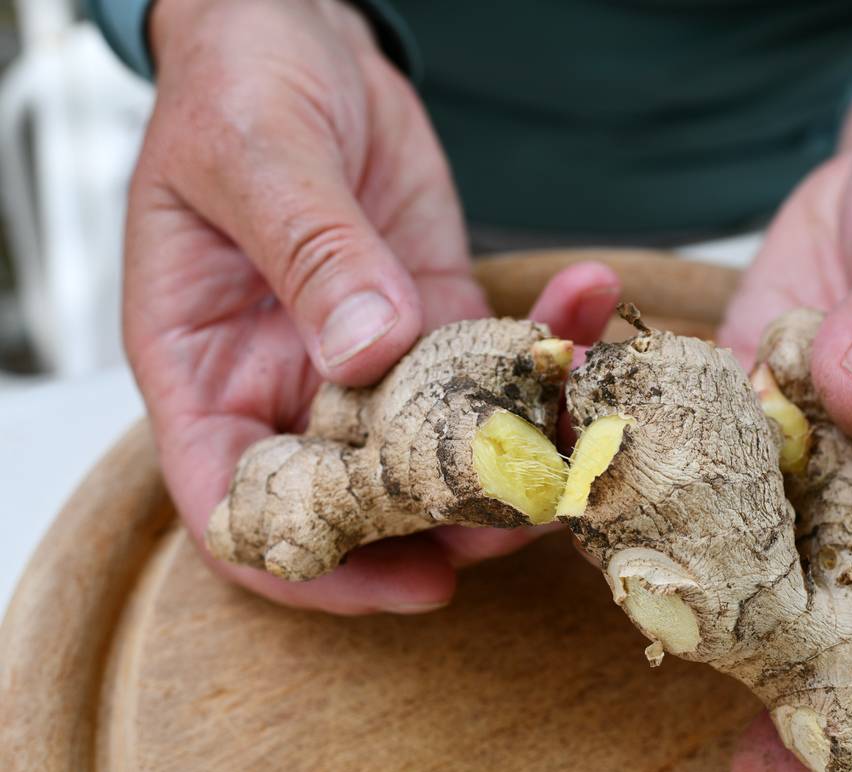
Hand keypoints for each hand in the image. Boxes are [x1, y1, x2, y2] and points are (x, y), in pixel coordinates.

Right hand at [125, 0, 618, 612]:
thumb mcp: (258, 156)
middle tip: (536, 512)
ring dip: (518, 449)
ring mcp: (366, 360)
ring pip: (441, 447)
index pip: (239, 506)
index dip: (313, 564)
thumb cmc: (240, 87)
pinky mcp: (432, 320)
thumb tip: (367, 351)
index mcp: (206, 369)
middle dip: (449, 522)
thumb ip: (308, 253)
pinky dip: (546, 347)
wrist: (300, 38)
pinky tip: (592, 304)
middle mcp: (287, 384)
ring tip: (586, 428)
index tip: (404, 585)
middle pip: (360, 499)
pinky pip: (492, 361)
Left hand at [717, 38, 851, 771]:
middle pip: (846, 587)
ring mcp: (812, 449)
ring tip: (656, 640)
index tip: (835, 720)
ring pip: (763, 534)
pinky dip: (657, 483)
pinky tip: (604, 524)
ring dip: (712, 585)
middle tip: (747, 750)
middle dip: (795, 661)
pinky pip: (702, 455)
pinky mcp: (747, 406)